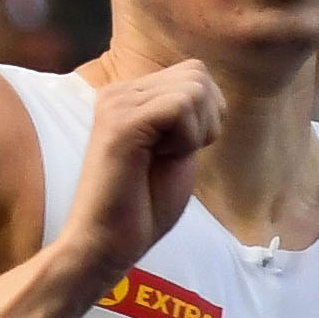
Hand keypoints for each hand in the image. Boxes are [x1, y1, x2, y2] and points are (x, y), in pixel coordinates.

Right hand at [63, 58, 222, 280]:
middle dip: (206, 119)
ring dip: (195, 132)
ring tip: (163, 158)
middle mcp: (120, 91)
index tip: (181, 151)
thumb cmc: (142, 208)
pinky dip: (186, 139)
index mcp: (130, 96)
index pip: (195, 72)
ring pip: (194, 88)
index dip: (208, 113)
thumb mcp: (176, 151)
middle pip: (198, 73)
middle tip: (176, 155)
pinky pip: (181, 107)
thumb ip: (188, 118)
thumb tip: (212, 92)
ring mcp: (118, 103)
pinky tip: (160, 159)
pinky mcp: (122, 122)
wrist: (106, 244)